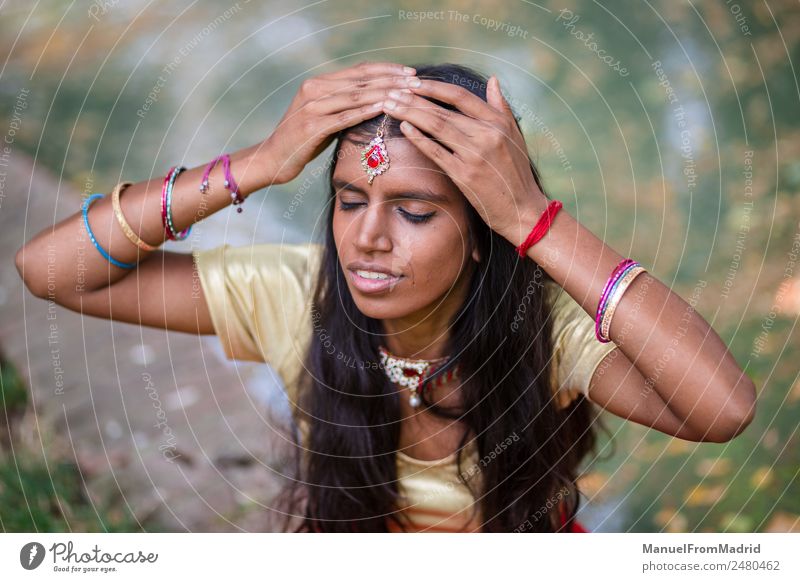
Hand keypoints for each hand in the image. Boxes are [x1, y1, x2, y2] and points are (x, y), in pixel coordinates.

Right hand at [262, 61, 417, 184]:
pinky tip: (384, 108)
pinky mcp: (310, 126)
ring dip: (384, 94)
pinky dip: (365, 111)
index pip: (360, 70)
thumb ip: (344, 105)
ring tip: (407, 94)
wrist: (273, 158)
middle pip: (360, 80)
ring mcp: (311, 107)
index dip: (387, 69)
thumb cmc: (304, 140)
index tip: (411, 72)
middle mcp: (314, 89)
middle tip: (417, 81)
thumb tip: (377, 99)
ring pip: (354, 96)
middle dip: (392, 79)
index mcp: (319, 83)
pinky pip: (343, 117)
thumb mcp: (325, 117)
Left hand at [381, 76, 549, 247]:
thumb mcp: (515, 135)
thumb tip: (492, 79)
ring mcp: (474, 155)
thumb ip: (500, 106)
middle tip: (391, 92)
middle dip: (413, 99)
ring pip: (436, 127)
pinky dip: (419, 138)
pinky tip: (404, 128)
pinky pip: (436, 152)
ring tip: (390, 106)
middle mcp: (487, 135)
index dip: (434, 87)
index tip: (413, 81)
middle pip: (442, 110)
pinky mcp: (464, 176)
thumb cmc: (517, 172)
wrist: (523, 209)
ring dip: (410, 114)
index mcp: (498, 122)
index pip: (460, 96)